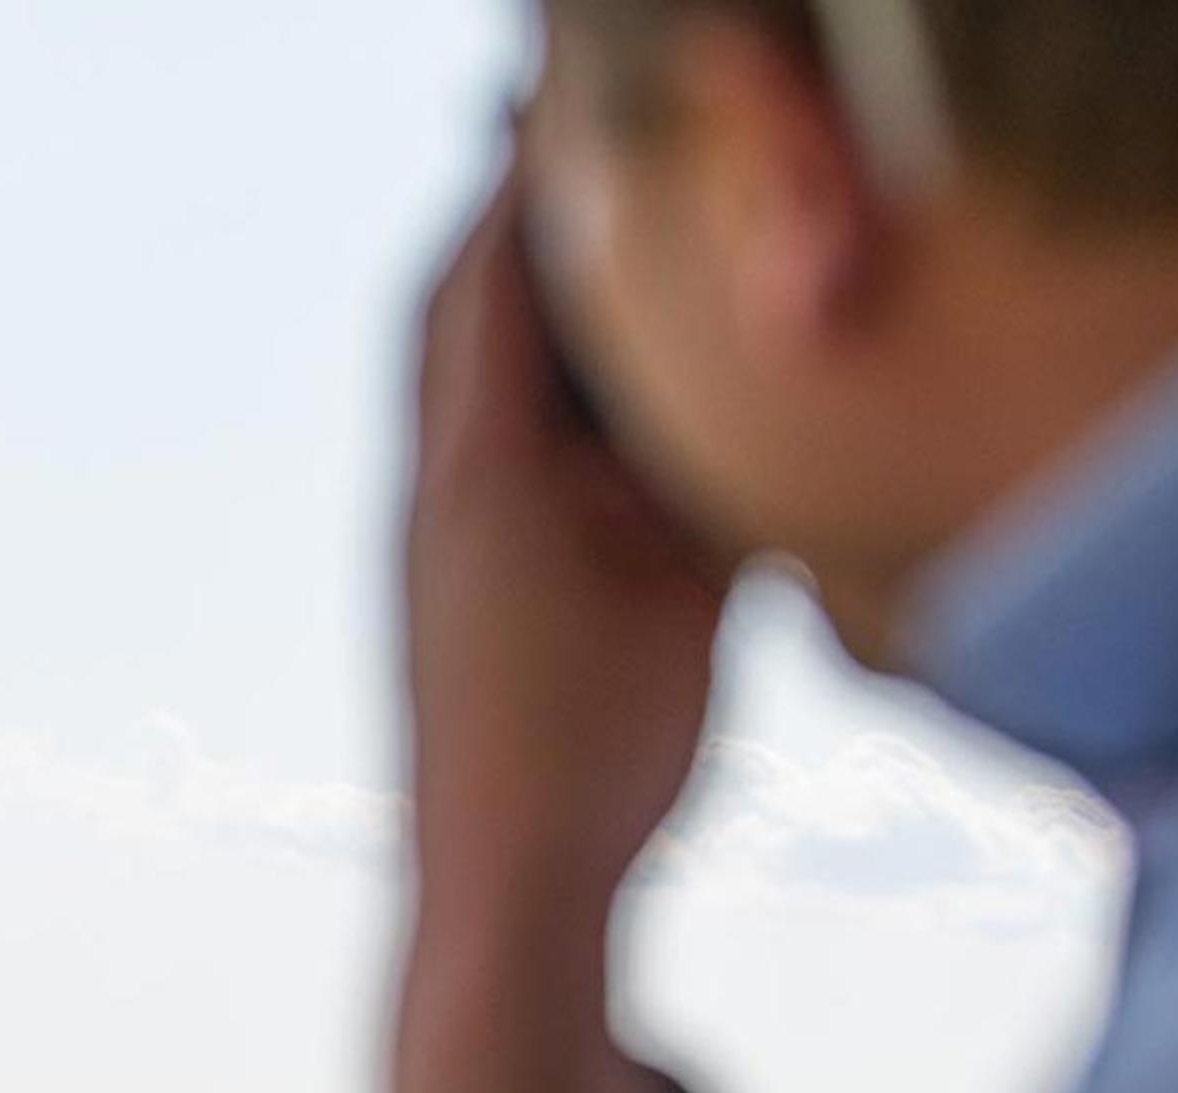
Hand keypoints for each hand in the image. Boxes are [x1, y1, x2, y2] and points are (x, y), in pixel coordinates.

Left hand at [405, 163, 741, 923]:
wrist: (499, 894)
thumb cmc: (594, 757)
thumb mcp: (687, 600)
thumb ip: (711, 486)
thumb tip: (754, 397)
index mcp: (485, 473)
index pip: (495, 280)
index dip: (535, 185)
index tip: (572, 113)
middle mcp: (433, 493)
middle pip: (447, 312)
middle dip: (502, 223)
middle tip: (554, 153)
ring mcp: (423, 543)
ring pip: (445, 383)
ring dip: (496, 307)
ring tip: (566, 255)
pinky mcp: (434, 592)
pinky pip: (459, 448)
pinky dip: (505, 390)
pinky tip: (569, 408)